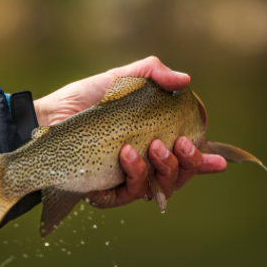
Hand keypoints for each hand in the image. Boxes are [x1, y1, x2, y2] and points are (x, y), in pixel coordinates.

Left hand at [33, 56, 226, 209]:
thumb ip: (152, 72)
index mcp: (154, 138)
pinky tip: (126, 155)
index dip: (205, 160)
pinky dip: (135, 175)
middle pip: (181, 175)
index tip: (218, 160)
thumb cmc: (85, 99)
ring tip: (150, 148)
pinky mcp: (107, 191)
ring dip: (163, 169)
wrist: (48, 116)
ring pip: (161, 187)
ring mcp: (127, 178)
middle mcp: (145, 162)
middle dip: (189, 164)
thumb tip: (185, 79)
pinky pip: (130, 193)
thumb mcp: (120, 78)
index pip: (187, 154)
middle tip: (182, 145)